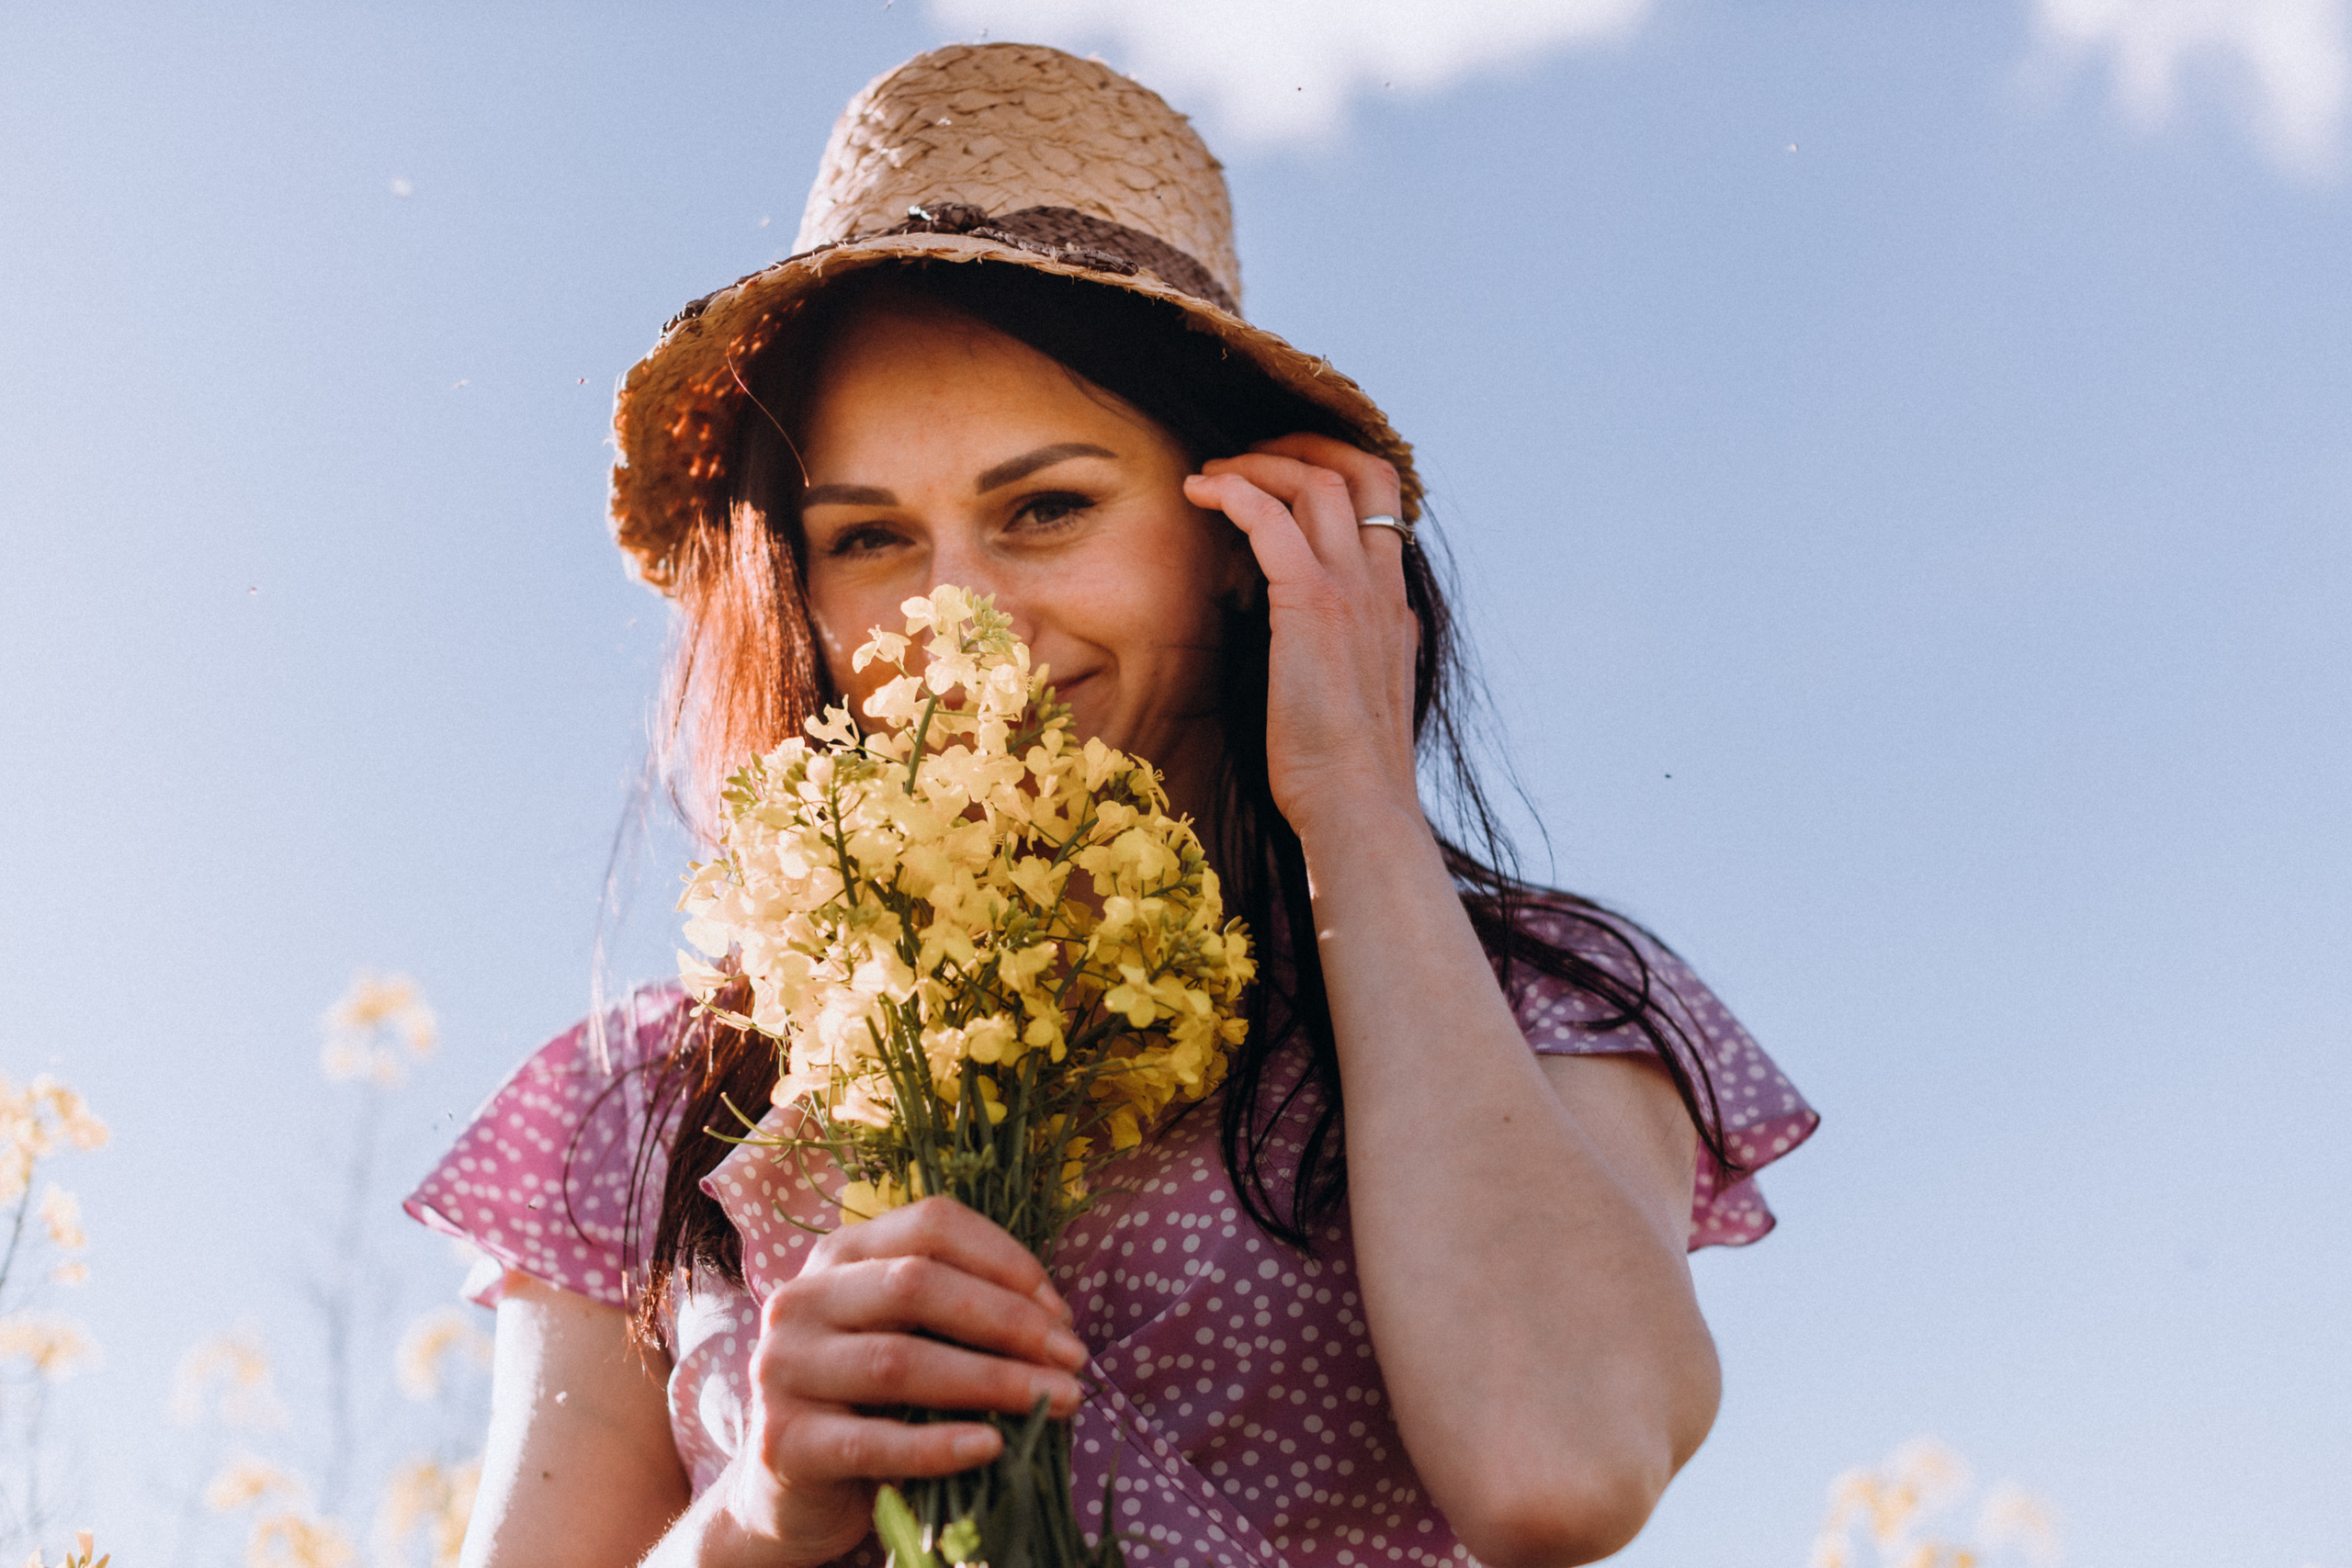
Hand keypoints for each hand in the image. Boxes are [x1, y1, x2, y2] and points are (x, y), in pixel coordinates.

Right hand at [720, 1197, 1088, 1567]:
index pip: (931, 1224)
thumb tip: (1056, 1325)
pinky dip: (939, 1445)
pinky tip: (991, 1447)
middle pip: (917, 1284)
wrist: (793, 1489)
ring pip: (900, 1360)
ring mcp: (781, 1368)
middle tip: (1072, 1359)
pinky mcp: (782, 1441)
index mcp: (840, 1255)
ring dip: (993, 1380)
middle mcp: (801, 1299)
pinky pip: (872, 1441)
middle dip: (1010, 1320)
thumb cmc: (874, 1402)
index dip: (1004, 1259)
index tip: (1059, 1311)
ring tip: (1059, 1400)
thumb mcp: (912, 1338)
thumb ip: (964, 1315)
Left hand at [1182, 433, 1420, 839]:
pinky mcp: (1312, 603)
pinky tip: (1200, 492)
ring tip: (1213, 472)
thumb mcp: (1358, 705)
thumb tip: (1318, 654)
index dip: (1336, 477)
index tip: (1286, 480)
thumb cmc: (1345, 776)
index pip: (1383, 511)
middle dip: (1304, 448)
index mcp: (1394, 610)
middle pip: (1361, 472)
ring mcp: (1353, 591)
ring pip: (1319, 482)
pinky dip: (1235, 491)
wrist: (1360, 808)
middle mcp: (1382, 589)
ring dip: (1261, 463)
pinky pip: (1272, 518)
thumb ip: (1349, 662)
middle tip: (1250, 456)